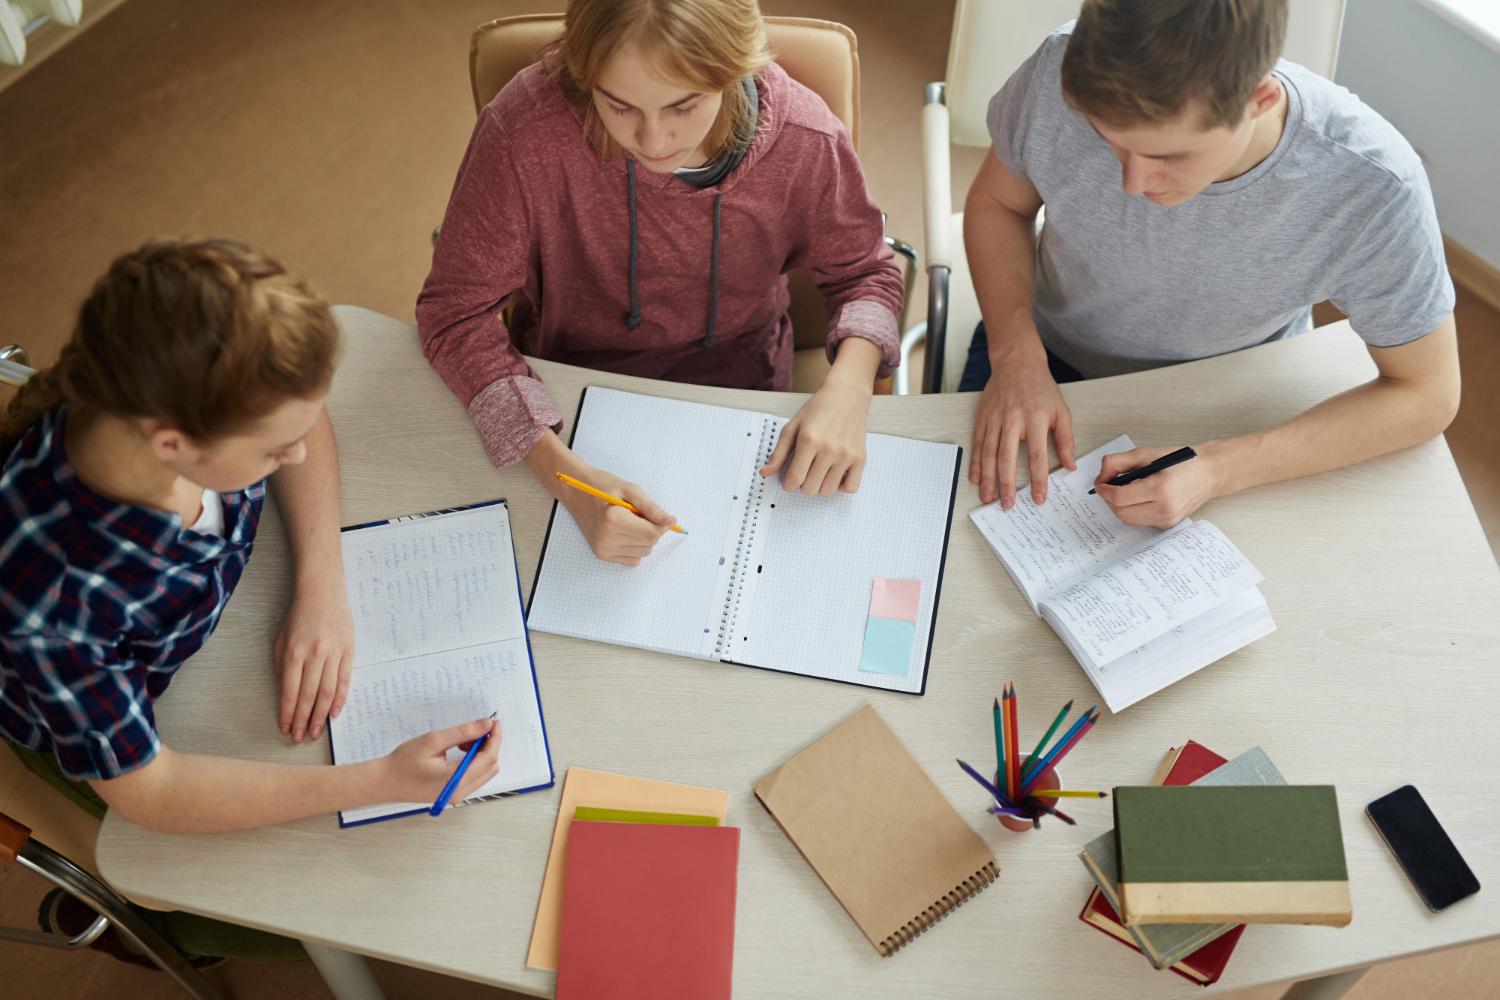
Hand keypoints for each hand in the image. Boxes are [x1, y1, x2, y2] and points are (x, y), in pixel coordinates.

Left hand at [274, 572, 355, 741]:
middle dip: (304, 720)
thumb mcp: (281, 639)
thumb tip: (287, 695)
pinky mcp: (348, 651)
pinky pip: (345, 680)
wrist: (323, 592)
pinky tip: (334, 713)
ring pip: (328, 692)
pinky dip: (339, 699)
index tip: (286, 728)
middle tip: (300, 737)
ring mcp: (334, 654)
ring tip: (316, 731)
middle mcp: (314, 655)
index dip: (288, 713)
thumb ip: (282, 667)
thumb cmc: (299, 616)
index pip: (291, 692)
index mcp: (294, 652)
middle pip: (309, 696)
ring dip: (321, 715)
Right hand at [381, 718, 500, 803]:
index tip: (493, 722)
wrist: (386, 781)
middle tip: (476, 729)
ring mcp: (457, 795)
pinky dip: (474, 761)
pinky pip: (475, 776)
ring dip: (481, 753)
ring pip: (485, 772)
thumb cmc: (404, 762)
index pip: (488, 758)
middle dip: (489, 745)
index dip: (495, 738)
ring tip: (462, 741)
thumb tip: (486, 724)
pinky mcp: (454, 794)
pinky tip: (460, 751)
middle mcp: (460, 792)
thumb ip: (463, 732)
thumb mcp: (433, 741)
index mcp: (455, 779)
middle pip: (490, 766)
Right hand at [560, 464, 675, 565]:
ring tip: (630, 521)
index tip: (663, 516)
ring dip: (643, 538)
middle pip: (649, 543)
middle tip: (639, 514)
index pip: (652, 533)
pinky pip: (632, 559)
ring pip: (643, 552)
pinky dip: (635, 547)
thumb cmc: (601, 486)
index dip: (662, 525)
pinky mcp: (602, 554)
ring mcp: (603, 549)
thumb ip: (651, 508)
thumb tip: (670, 521)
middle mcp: (607, 538)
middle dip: (651, 529)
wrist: (575, 492)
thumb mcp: (630, 490)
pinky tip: (626, 533)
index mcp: (613, 520)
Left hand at [761, 375, 871, 495]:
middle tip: (805, 471)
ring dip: (820, 485)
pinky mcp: (860, 458)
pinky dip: (841, 486)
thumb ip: (778, 452)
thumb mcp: (792, 427)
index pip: (795, 479)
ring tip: (820, 470)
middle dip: (803, 484)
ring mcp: (846, 455)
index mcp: (808, 441)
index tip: (789, 480)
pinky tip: (835, 474)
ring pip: (827, 491)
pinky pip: (850, 488)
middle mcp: (829, 449)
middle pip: (810, 489)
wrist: (846, 395)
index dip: (788, 484)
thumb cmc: (818, 410)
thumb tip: (765, 473)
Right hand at [970, 347, 1075, 506]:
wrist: (1017, 363)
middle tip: (1008, 504)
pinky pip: (978, 444)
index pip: (1037, 456)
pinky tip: (975, 478)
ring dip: (987, 478)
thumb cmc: (1041, 388)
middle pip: (1007, 458)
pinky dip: (975, 463)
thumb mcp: (1061, 411)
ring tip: (988, 497)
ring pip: (989, 454)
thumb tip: (1069, 466)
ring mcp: (995, 419)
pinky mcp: (983, 418)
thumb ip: (1065, 440)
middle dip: (1006, 484)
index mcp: (1035, 419)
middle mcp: (1013, 420)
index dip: (1038, 479)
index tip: (1039, 497)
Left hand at [1094, 443, 1222, 527]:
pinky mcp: (1168, 524)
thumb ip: (1117, 462)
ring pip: (1128, 519)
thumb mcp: (1146, 453)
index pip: (1119, 497)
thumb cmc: (1181, 461)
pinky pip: (1140, 521)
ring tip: (1124, 491)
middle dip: (1109, 499)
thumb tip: (1100, 477)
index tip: (1100, 483)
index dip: (1104, 490)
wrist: (1209, 473)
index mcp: (1160, 488)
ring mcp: (1167, 519)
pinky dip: (1133, 510)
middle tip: (1110, 486)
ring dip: (1119, 506)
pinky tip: (1140, 497)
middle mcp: (1164, 508)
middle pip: (1120, 512)